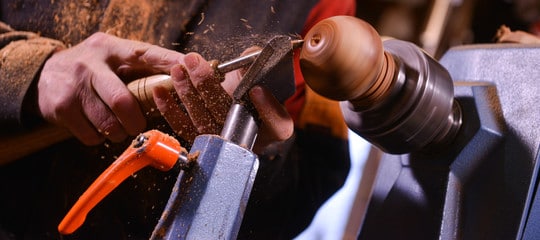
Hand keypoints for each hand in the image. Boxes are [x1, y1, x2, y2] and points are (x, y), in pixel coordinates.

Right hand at [37, 32, 184, 144]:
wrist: (44, 75)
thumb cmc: (94, 70)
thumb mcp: (115, 58)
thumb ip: (142, 67)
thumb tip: (181, 82)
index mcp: (112, 49)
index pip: (146, 54)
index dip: (168, 64)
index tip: (186, 73)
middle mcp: (91, 64)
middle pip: (123, 102)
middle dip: (136, 122)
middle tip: (138, 125)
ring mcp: (74, 86)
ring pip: (108, 123)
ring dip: (118, 132)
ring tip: (117, 127)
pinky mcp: (61, 107)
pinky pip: (92, 136)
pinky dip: (100, 138)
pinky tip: (98, 127)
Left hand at [152, 52, 293, 152]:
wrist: (237, 102)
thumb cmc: (253, 86)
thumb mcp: (260, 73)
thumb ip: (257, 63)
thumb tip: (249, 56)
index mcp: (274, 125)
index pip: (278, 123)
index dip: (268, 108)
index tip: (256, 89)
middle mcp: (249, 138)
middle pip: (229, 116)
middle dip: (208, 86)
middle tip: (194, 62)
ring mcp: (223, 143)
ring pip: (204, 122)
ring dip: (187, 94)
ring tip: (177, 71)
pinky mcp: (201, 143)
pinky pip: (184, 129)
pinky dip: (169, 110)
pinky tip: (161, 91)